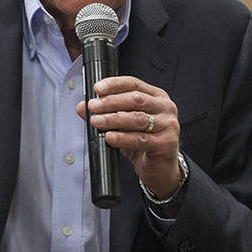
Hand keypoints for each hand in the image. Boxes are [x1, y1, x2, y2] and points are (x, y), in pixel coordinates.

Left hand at [76, 76, 182, 199]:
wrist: (160, 168)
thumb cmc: (144, 143)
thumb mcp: (122, 125)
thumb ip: (104, 113)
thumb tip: (82, 107)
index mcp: (156, 97)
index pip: (134, 84)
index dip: (114, 84)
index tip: (98, 88)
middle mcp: (165, 107)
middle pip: (135, 99)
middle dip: (110, 102)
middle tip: (93, 106)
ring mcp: (168, 125)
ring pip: (137, 118)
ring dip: (113, 119)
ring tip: (97, 121)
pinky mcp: (166, 143)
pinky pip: (141, 139)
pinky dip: (122, 138)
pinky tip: (110, 137)